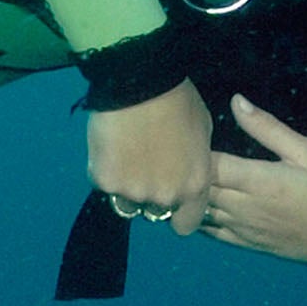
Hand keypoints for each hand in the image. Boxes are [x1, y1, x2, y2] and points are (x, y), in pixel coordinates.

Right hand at [85, 85, 211, 224]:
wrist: (141, 79)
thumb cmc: (178, 99)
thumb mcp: (202, 134)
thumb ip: (194, 163)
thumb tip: (185, 171)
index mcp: (193, 187)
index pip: (185, 225)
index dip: (177, 213)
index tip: (171, 198)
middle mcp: (164, 196)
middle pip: (153, 213)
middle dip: (150, 196)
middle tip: (144, 167)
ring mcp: (132, 191)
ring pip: (125, 201)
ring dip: (126, 185)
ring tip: (126, 155)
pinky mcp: (105, 180)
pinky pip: (104, 182)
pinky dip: (105, 168)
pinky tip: (110, 144)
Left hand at [197, 95, 306, 267]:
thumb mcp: (306, 150)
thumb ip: (267, 128)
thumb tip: (236, 101)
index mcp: (259, 180)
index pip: (210, 164)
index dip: (195, 151)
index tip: (191, 137)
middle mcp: (244, 207)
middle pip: (200, 189)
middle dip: (189, 172)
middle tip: (182, 154)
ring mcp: (243, 228)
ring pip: (200, 213)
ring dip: (190, 196)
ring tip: (185, 178)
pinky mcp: (246, 244)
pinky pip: (212, 233)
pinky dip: (198, 219)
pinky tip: (194, 206)